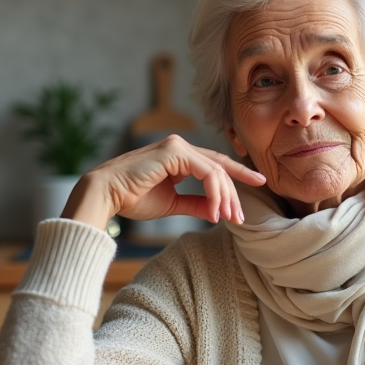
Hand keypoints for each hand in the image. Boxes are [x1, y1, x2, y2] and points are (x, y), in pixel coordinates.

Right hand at [61, 135, 265, 228]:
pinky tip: (215, 212)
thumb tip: (216, 210)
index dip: (237, 176)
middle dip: (234, 193)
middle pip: (219, 167)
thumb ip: (195, 203)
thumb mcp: (172, 203)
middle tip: (241, 217)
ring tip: (228, 218)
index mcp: (179, 156)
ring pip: (216, 171)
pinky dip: (214, 193)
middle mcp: (180, 146)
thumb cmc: (132, 198)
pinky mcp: (174, 152)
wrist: (106, 195)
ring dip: (225, 197)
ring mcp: (177, 146)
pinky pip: (206, 173)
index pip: (215, 165)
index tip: (258, 185)